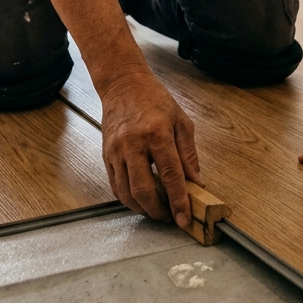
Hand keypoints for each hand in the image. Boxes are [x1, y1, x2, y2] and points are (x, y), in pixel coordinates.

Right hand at [100, 69, 202, 226]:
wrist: (123, 84)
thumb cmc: (154, 100)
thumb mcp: (181, 121)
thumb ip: (189, 154)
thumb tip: (196, 182)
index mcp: (157, 133)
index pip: (170, 175)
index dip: (178, 201)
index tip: (184, 218)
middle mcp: (133, 144)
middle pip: (144, 190)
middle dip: (158, 211)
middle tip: (170, 218)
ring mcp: (116, 150)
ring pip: (126, 193)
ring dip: (142, 209)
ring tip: (156, 211)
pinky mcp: (106, 155)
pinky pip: (115, 186)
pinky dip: (128, 199)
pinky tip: (140, 200)